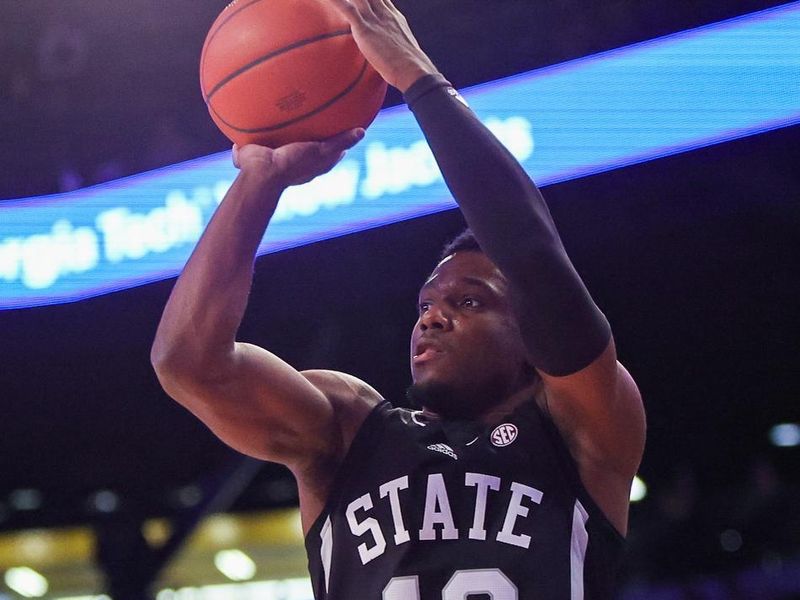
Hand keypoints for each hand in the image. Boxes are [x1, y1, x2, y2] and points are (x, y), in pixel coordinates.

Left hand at [232, 128, 364, 187]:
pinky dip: (351, 137)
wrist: (264, 175)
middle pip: (327, 158)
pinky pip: (341, 142)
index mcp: (296, 167)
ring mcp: (318, 161)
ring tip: (359, 132)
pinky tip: (361, 129)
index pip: (311, 163)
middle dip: (336, 150)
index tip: (322, 148)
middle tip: (343, 140)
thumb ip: (241, 152)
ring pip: (337, 151)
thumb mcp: (245, 158)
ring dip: (347, 142)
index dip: (318, 158)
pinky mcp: (321, 153)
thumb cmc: (252, 171)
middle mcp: (310, 166)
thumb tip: (233, 148)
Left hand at [328, 0, 439, 91]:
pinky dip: (336, 3)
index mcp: (393, 17)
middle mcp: (384, 13)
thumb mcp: (401, 53)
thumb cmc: (408, 68)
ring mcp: (375, 19)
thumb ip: (392, 49)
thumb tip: (388, 60)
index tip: (368, 0)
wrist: (412, 70)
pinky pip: (347, 10)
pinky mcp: (366, 28)